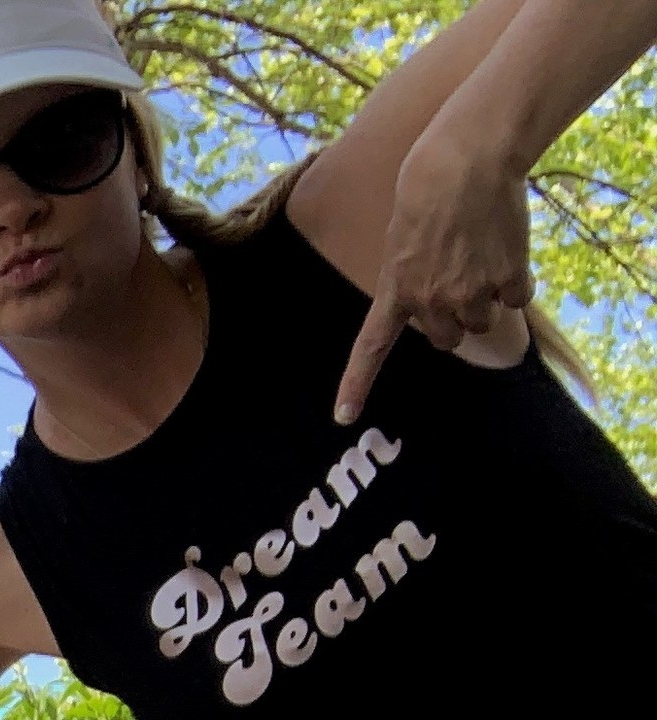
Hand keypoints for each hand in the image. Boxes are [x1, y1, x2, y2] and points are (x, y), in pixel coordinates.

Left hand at [338, 129, 532, 424]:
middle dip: (455, 319)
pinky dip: (516, 280)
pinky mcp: (509, 278)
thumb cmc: (429, 193)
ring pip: (485, 321)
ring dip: (487, 299)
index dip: (355, 385)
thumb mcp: (402, 242)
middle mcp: (432, 301)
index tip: (342, 417)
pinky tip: (506, 247)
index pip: (370, 349)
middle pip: (449, 338)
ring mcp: (472, 292)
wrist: (466, 162)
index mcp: (396, 291)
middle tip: (460, 279)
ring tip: (481, 255)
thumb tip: (440, 309)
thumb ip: (414, 280)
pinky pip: (518, 298)